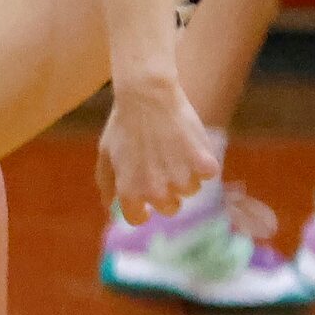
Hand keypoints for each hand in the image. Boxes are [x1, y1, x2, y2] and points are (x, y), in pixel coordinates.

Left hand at [96, 78, 216, 222]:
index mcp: (130, 191)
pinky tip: (193, 145)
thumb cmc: (123, 123)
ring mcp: (181, 178)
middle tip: (164, 166)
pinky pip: (209, 174)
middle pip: (170, 208)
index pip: (137, 218)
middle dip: (167, 190)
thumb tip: (110, 206)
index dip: (142, 209)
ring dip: (186, 174)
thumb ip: (107, 183)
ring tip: (176, 150)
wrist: (146, 95)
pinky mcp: (203, 164)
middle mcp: (156, 191)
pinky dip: (204, 161)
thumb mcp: (106, 153)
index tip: (146, 200)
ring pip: (191, 190)